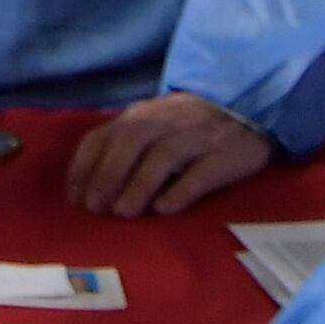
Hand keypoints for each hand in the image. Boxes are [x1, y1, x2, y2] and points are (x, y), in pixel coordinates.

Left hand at [67, 91, 275, 217]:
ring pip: (163, 155)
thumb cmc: (188, 127)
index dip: (85, 166)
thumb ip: (122, 146)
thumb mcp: (151, 126)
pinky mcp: (226, 154)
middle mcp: (167, 120)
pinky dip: (181, 190)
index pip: (105, 134)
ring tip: (123, 213)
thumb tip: (87, 187)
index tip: (76, 198)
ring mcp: (198, 136)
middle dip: (108, 175)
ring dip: (139, 185)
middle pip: (131, 141)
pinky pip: (201, 172)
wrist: (248, 110)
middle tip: (96, 209)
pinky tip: (164, 210)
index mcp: (142, 115)